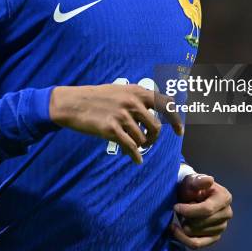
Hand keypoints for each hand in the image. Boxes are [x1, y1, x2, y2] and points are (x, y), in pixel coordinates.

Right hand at [49, 84, 183, 163]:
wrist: (72, 103)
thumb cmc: (96, 97)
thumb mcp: (120, 90)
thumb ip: (138, 98)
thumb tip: (157, 107)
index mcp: (137, 91)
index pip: (166, 104)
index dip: (175, 119)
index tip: (179, 132)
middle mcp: (132, 102)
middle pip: (156, 127)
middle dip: (153, 138)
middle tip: (147, 142)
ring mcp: (122, 116)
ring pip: (143, 139)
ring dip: (140, 146)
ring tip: (132, 145)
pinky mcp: (111, 129)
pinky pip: (130, 147)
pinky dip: (135, 156)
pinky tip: (134, 159)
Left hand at [170, 174, 232, 248]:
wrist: (189, 195)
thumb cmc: (191, 187)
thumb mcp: (192, 180)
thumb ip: (199, 180)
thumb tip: (209, 180)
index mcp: (224, 197)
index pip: (207, 209)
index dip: (189, 210)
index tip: (175, 207)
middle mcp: (227, 213)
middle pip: (200, 223)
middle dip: (185, 217)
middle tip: (179, 209)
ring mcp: (222, 227)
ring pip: (196, 233)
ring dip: (184, 225)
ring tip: (183, 215)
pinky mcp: (214, 237)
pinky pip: (197, 244)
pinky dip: (183, 239)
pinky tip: (175, 230)